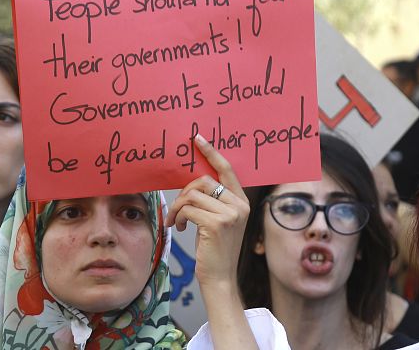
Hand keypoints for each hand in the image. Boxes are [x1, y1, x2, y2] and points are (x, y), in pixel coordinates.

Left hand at [165, 134, 249, 287]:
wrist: (220, 279)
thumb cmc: (215, 250)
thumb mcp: (220, 222)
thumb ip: (214, 202)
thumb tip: (191, 182)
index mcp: (242, 201)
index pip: (226, 169)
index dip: (211, 152)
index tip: (197, 139)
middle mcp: (239, 205)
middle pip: (203, 181)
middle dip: (184, 192)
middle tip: (178, 209)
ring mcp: (229, 214)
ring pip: (192, 195)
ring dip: (178, 207)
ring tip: (176, 221)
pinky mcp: (216, 224)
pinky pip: (188, 209)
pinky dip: (178, 217)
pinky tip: (179, 229)